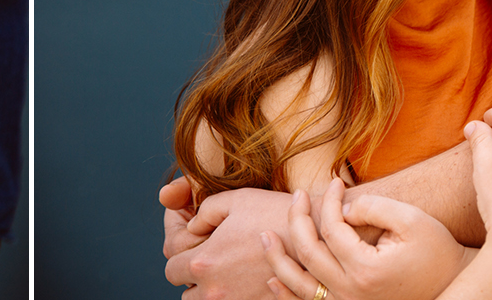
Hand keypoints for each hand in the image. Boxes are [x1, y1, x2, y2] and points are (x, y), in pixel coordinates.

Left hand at [164, 186, 293, 298]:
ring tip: (227, 271)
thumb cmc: (277, 215)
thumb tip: (193, 228)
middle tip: (210, 257)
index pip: (171, 269)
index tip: (192, 243)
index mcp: (205, 262)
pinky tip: (245, 280)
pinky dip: (234, 296)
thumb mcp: (234, 201)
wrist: (320, 237)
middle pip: (187, 293)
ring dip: (210, 290)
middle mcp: (216, 291)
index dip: (179, 253)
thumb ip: (203, 213)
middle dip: (193, 276)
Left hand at [263, 179, 463, 299]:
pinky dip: (288, 294)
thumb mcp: (411, 219)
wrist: (454, 285)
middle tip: (296, 196)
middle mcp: (352, 292)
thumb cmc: (436, 250)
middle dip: (297, 221)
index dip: (328, 200)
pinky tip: (273, 279)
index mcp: (366, 269)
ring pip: (300, 284)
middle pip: (309, 253)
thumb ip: (373, 206)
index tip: (335, 181)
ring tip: (264, 238)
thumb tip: (340, 208)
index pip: (331, 228)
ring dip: (278, 260)